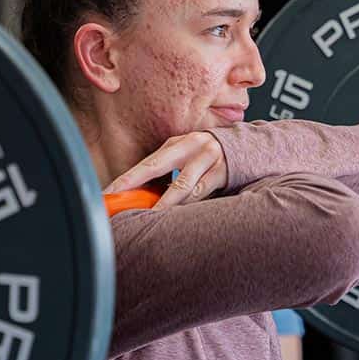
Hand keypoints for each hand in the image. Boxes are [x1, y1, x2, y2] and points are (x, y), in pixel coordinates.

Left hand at [103, 131, 227, 209]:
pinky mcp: (222, 172)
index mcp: (177, 143)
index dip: (127, 179)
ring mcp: (207, 158)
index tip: (109, 192)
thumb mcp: (188, 153)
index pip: (146, 163)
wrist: (249, 146)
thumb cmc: (210, 154)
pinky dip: (189, 203)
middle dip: (136, 184)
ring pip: (182, 185)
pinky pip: (202, 192)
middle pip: (156, 167)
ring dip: (166, 203)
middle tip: (121, 201)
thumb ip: (169, 168)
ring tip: (151, 215)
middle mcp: (190, 147)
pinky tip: (179, 214)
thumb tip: (142, 193)